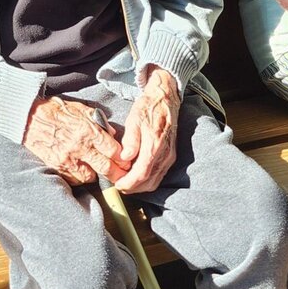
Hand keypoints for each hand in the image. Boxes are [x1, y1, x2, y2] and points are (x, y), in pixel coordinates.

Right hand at [23, 95, 127, 185]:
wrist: (29, 118)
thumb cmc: (56, 111)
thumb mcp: (81, 109)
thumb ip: (98, 121)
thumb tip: (112, 134)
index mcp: (88, 131)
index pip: (113, 150)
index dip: (123, 158)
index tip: (127, 161)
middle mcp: (80, 147)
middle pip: (106, 168)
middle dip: (117, 174)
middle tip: (122, 175)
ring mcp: (68, 159)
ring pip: (91, 177)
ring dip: (97, 174)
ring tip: (98, 169)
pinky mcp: (57, 167)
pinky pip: (74, 179)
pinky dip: (79, 176)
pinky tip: (81, 169)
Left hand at [113, 68, 179, 194]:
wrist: (165, 100)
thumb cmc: (147, 108)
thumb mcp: (134, 120)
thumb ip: (130, 140)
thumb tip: (125, 158)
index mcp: (154, 146)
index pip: (141, 174)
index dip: (128, 183)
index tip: (117, 184)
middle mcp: (164, 155)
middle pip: (148, 183)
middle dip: (132, 188)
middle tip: (118, 185)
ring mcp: (169, 157)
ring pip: (154, 181)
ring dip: (140, 186)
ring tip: (126, 181)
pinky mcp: (170, 157)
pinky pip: (159, 175)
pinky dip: (147, 180)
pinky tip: (136, 175)